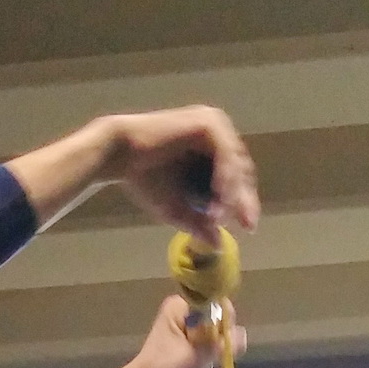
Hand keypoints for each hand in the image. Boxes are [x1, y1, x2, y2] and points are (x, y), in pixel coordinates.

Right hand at [100, 107, 259, 234]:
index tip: (248, 228)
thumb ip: (199, 222)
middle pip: (241, 169)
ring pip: (236, 163)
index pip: (237, 177)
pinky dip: (225, 176)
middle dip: (243, 199)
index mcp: (210, 147)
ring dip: (233, 191)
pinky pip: (225, 154)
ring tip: (222, 215)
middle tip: (245, 224)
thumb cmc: (144, 179)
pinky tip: (219, 196)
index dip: (243, 203)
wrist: (120, 156)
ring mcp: (213, 124)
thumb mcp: (177, 208)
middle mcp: (216, 132)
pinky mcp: (206, 123)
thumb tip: (217, 244)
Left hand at [122, 294, 245, 367]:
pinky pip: (207, 338)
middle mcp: (183, 308)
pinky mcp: (186, 335)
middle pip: (217, 317)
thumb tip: (242, 335)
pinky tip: (200, 364)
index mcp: (181, 305)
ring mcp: (184, 321)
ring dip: (213, 348)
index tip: (219, 343)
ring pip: (213, 330)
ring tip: (201, 363)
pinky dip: (207, 352)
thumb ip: (221, 344)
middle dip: (218, 339)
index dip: (224, 324)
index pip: (217, 304)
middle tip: (207, 358)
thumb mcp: (196, 356)